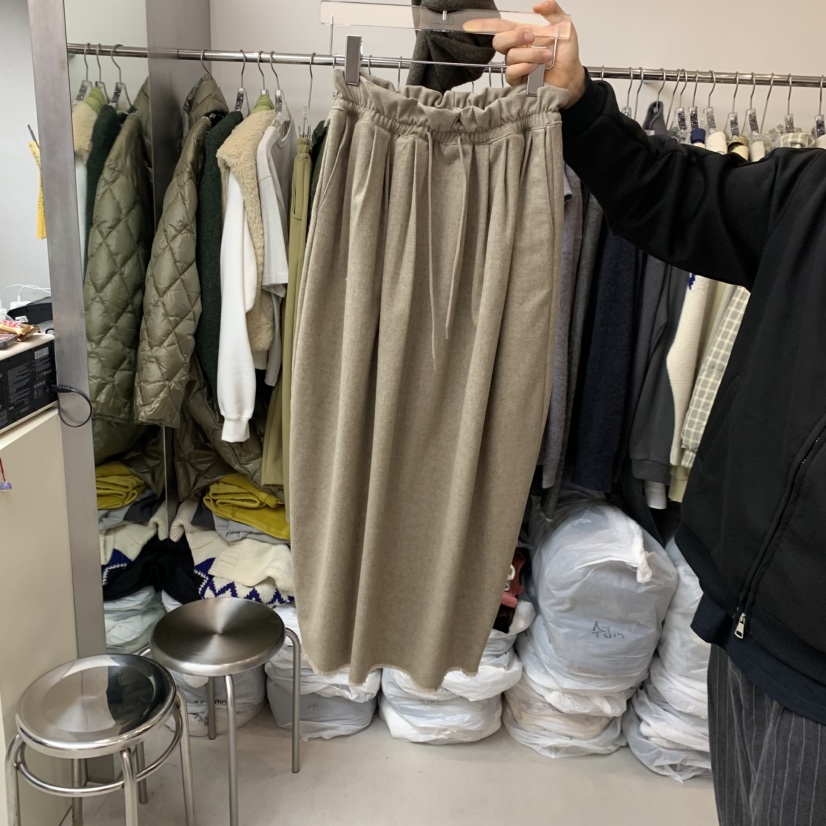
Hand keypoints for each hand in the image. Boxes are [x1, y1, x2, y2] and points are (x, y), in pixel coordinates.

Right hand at [470, 1, 586, 107]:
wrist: (571, 76)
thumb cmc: (566, 54)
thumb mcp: (564, 25)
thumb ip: (553, 11)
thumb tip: (537, 6)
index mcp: (522, 33)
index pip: (499, 27)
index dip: (484, 25)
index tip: (470, 24)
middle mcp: (516, 48)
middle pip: (499, 41)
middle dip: (514, 37)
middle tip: (532, 37)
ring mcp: (516, 65)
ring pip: (510, 56)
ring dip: (530, 54)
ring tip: (547, 56)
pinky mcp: (518, 80)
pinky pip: (511, 72)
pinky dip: (524, 67)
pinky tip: (535, 67)